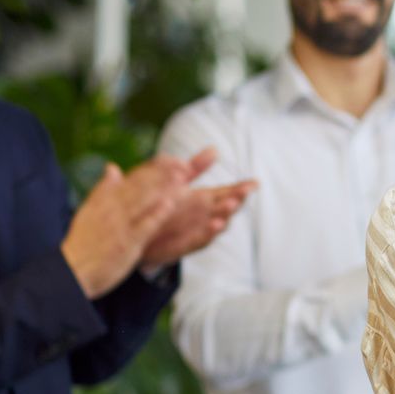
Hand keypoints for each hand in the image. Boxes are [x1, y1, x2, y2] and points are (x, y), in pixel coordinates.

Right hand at [61, 162, 179, 299]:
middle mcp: (112, 209)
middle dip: (162, 173)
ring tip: (182, 176)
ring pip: (143, 201)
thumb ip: (104, 189)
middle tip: (183, 163)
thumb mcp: (89, 212)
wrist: (71, 272)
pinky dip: (155, 215)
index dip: (154, 168)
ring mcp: (120, 226)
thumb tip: (112, 167)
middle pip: (140, 186)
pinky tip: (169, 205)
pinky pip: (142, 227)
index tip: (172, 159)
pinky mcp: (126, 243)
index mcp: (105, 200)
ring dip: (162, 188)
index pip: (133, 179)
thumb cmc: (83, 244)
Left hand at [141, 177, 257, 267]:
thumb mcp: (179, 183)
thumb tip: (215, 149)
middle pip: (227, 207)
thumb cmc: (162, 208)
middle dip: (237, 199)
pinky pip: (200, 238)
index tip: (255, 182)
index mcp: (205, 200)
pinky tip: (216, 224)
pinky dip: (209, 232)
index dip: (242, 188)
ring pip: (218, 223)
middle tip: (245, 192)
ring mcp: (198, 230)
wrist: (140, 236)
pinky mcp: (186, 243)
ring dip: (225, 215)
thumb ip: (196, 168)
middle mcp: (206, 216)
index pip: (228, 193)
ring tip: (231, 204)